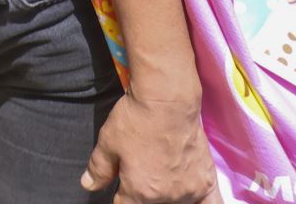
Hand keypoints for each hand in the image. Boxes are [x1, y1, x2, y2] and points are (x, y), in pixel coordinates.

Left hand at [82, 93, 217, 202]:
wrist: (168, 102)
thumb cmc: (135, 121)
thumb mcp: (108, 143)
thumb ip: (99, 169)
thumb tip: (88, 186)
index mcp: (141, 192)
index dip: (120, 196)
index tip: (120, 187)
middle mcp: (168, 197)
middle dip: (142, 194)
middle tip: (140, 171)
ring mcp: (190, 190)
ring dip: (166, 197)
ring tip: (160, 176)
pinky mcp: (207, 180)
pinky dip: (199, 203)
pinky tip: (193, 199)